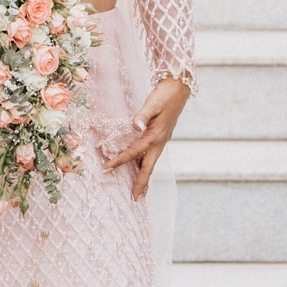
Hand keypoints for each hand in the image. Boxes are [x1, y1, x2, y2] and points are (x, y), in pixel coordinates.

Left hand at [103, 78, 189, 199]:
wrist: (179, 87)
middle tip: (135, 199)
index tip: (107, 168)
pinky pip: (152, 155)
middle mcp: (160, 142)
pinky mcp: (161, 136)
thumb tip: (134, 127)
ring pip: (151, 163)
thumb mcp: (152, 103)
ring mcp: (162, 140)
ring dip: (144, 176)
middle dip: (141, 184)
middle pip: (149, 168)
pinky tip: (141, 167)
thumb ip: (142, 116)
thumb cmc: (165, 94)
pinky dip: (146, 164)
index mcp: (156, 136)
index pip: (134, 152)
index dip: (119, 160)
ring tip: (139, 191)